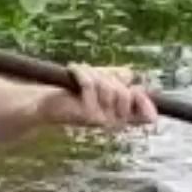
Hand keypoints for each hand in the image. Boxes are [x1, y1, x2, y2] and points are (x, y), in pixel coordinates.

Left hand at [40, 64, 157, 130]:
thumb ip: (119, 79)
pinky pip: (91, 85)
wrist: (47, 103)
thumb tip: (132, 76)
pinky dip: (81, 72)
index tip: (136, 90)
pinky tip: (72, 68)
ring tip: (80, 72)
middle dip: (110, 77)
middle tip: (94, 74)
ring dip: (93, 73)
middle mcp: (113, 122)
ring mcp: (101, 120)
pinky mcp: (87, 114)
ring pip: (108, 87)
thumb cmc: (75, 91)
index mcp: (120, 117)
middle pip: (125, 93)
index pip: (144, 114)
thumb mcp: (101, 82)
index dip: (145, 102)